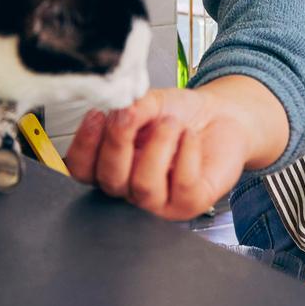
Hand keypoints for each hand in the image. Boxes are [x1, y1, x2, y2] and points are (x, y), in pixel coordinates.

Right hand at [65, 87, 248, 220]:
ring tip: (171, 123)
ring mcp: (160, 201)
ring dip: (157, 147)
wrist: (222, 116)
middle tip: (134, 114)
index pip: (82, 170)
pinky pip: (182, 185)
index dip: (84, 146)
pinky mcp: (190, 203)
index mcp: (114, 163)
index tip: (97, 115)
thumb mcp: (151, 101)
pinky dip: (186, 153)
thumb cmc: (181, 114)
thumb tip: (119, 110)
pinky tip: (190, 137)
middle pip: (109, 180)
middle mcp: (131, 186)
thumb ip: (132, 106)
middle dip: (119, 142)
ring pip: (143, 186)